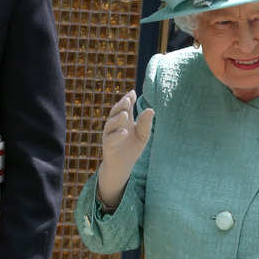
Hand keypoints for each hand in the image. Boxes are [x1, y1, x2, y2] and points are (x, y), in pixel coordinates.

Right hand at [97, 90, 153, 206]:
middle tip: (128, 100)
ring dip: (118, 119)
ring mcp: (109, 135)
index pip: (125, 107)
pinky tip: (124, 132)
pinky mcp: (107, 146)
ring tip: (126, 115)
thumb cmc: (132, 148)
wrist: (124, 166)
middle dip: (121, 105)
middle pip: (115, 112)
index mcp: (124, 120)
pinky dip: (117, 135)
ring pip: (110, 124)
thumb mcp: (143, 135)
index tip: (133, 93)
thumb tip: (151, 109)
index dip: (128, 99)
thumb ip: (145, 123)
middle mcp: (115, 125)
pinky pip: (110, 139)